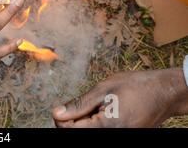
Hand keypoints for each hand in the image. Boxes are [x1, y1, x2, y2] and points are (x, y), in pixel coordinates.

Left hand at [52, 69, 187, 127]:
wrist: (165, 92)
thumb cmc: (137, 87)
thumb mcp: (103, 89)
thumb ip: (79, 104)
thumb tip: (57, 113)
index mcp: (107, 127)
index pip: (70, 130)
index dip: (61, 118)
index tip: (61, 107)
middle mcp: (113, 136)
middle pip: (78, 132)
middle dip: (74, 120)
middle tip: (84, 103)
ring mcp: (120, 136)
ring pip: (89, 131)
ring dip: (85, 120)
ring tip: (97, 105)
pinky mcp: (122, 134)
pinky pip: (100, 130)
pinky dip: (96, 122)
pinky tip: (103, 111)